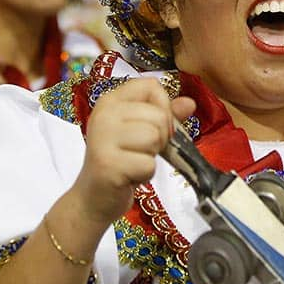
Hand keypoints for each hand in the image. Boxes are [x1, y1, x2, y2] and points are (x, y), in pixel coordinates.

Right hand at [71, 78, 195, 228]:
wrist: (93, 198)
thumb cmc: (120, 162)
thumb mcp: (141, 132)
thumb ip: (165, 115)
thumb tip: (189, 103)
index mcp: (111, 101)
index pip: (151, 86)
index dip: (163, 107)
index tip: (153, 126)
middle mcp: (104, 114)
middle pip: (158, 115)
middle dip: (160, 138)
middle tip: (140, 151)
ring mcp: (103, 138)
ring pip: (154, 137)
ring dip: (151, 156)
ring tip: (133, 162)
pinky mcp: (108, 163)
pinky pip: (148, 164)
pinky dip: (145, 175)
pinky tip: (129, 176)